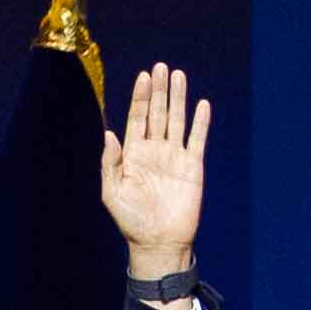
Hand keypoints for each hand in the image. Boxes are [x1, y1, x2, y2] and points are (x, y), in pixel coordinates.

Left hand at [98, 59, 210, 278]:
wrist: (158, 242)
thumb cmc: (130, 219)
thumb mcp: (112, 192)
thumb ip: (110, 162)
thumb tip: (108, 133)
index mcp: (133, 154)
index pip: (137, 119)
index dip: (140, 98)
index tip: (143, 77)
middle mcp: (154, 150)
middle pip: (158, 113)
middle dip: (159, 91)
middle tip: (161, 67)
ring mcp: (174, 157)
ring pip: (178, 121)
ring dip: (178, 98)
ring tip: (178, 75)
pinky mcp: (193, 167)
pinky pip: (197, 140)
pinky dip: (200, 122)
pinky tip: (202, 104)